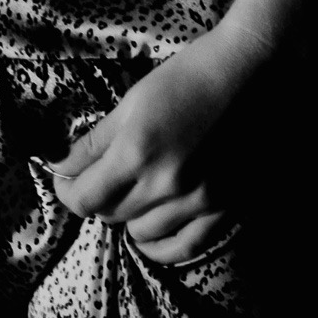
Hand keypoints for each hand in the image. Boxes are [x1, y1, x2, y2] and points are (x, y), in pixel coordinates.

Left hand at [51, 27, 262, 265]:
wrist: (255, 70)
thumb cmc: (190, 75)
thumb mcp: (134, 101)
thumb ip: (95, 141)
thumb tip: (62, 168)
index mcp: (137, 150)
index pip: (85, 197)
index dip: (68, 192)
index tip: (67, 182)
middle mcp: (167, 183)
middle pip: (112, 215)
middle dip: (98, 199)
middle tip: (100, 183)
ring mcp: (201, 200)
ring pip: (144, 233)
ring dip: (129, 219)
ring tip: (131, 199)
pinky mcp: (229, 208)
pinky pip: (186, 247)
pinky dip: (161, 246)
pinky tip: (151, 236)